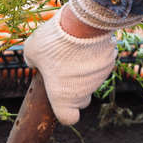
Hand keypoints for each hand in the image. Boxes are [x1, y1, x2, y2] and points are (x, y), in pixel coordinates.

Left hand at [23, 4, 116, 124]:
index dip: (63, 113)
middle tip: (60, 73)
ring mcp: (99, 78)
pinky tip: (83, 43)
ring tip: (70, 51)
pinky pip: (100, 65)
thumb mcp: (32, 51)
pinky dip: (93, 59)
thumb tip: (34, 63)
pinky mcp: (110, 62)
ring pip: (90, 81)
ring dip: (82, 73)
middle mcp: (84, 92)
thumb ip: (32, 62)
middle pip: (80, 100)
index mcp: (63, 97)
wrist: (83, 23)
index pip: (68, 118)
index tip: (56, 101)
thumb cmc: (52, 42)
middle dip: (71, 91)